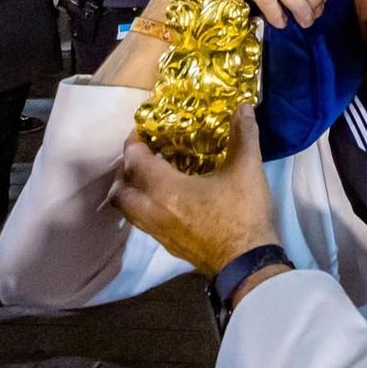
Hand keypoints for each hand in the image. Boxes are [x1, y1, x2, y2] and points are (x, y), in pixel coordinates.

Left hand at [108, 106, 281, 276]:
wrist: (247, 261)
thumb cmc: (242, 213)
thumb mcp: (246, 169)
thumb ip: (243, 134)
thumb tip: (244, 106)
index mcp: (165, 189)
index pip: (134, 161)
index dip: (134, 142)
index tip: (144, 130)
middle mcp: (152, 211)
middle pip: (120, 190)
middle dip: (125, 170)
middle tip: (143, 155)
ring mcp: (158, 231)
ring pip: (128, 210)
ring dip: (132, 191)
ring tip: (152, 176)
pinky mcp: (167, 244)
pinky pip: (142, 222)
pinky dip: (144, 207)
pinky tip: (167, 200)